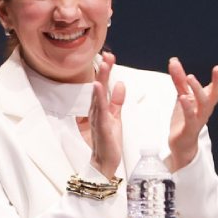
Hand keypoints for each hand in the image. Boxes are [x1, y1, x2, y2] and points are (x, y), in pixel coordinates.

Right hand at [84, 51, 126, 177]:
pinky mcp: (101, 126)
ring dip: (100, 78)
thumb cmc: (108, 140)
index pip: (103, 85)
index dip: (106, 71)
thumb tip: (120, 84)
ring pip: (98, 95)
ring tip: (103, 65)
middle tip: (107, 55)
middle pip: (100, 86)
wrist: (104, 162)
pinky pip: (100, 109)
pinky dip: (98, 97)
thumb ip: (117, 101)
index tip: (110, 57)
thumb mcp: (115, 116)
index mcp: (101, 107)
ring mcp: (97, 117)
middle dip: (103, 70)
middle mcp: (96, 110)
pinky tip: (97, 86)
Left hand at [167, 56, 217, 171]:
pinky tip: (183, 98)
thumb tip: (174, 60)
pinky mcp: (190, 127)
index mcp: (207, 99)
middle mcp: (206, 107)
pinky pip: (190, 117)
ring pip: (203, 103)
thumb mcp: (182, 95)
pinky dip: (187, 107)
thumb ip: (179, 78)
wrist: (182, 143)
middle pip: (215, 92)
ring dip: (198, 90)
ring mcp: (200, 117)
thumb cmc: (185, 118)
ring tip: (190, 77)